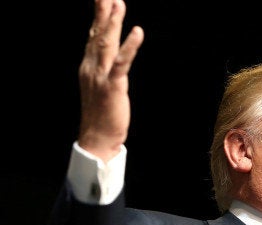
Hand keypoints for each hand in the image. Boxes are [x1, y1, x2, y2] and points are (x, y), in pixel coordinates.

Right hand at [78, 0, 143, 161]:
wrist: (96, 138)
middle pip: (97, 34)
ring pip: (106, 44)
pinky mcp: (113, 86)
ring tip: (118, 2)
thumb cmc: (102, 112)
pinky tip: (137, 32)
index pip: (93, 35)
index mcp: (88, 66)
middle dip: (103, 11)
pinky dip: (130, 46)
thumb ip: (104, 66)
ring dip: (113, 22)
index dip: (100, 16)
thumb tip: (109, 51)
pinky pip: (122, 63)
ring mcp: (100, 76)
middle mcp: (91, 67)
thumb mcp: (101, 84)